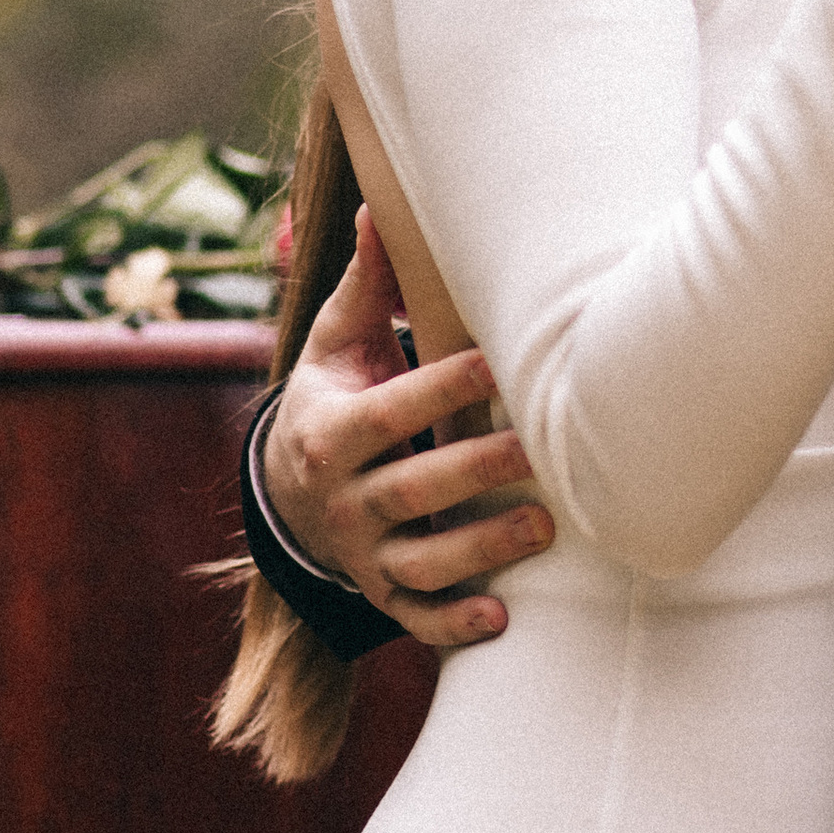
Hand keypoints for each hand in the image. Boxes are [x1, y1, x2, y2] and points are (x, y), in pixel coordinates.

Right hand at [264, 206, 554, 648]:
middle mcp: (342, 499)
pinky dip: (454, 624)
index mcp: (330, 431)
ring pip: (422, 560)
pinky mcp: (383, 592)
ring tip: (544, 526)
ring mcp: (363, 554)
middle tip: (538, 447)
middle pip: (411, 489)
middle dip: (473, 471)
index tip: (498, 360)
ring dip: (481, 549)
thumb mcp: (336, 345)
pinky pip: (416, 617)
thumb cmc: (336, 397)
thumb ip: (366, 287)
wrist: (289, 494)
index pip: (388, 411)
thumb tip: (379, 208)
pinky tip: (503, 619)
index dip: (439, 387)